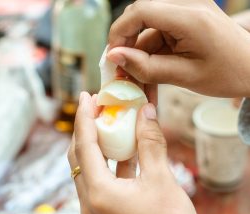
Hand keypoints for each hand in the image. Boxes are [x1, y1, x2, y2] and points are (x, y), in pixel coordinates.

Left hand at [68, 92, 210, 213]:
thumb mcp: (161, 179)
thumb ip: (150, 142)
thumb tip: (146, 111)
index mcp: (99, 194)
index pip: (84, 146)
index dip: (85, 118)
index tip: (86, 95)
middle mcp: (88, 203)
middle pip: (78, 156)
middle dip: (86, 129)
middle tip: (96, 106)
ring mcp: (93, 210)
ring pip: (86, 168)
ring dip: (95, 144)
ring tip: (106, 121)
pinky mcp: (103, 213)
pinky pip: (98, 180)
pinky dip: (106, 162)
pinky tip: (119, 147)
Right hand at [107, 0, 249, 97]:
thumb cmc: (226, 74)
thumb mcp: (184, 76)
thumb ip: (146, 67)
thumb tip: (114, 57)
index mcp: (190, 17)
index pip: (141, 11)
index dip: (119, 32)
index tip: (112, 57)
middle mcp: (188, 6)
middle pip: (141, 16)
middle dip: (126, 43)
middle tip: (120, 70)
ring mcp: (187, 11)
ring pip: (147, 28)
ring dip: (138, 53)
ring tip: (137, 80)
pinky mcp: (186, 20)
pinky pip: (158, 34)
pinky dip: (150, 53)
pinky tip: (150, 72)